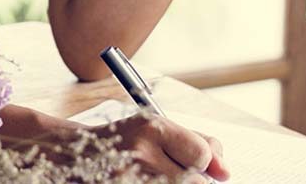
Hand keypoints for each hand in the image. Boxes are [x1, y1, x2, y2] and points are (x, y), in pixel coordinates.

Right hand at [91, 112, 230, 181]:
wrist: (80, 152)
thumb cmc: (128, 140)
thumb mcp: (159, 129)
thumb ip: (198, 143)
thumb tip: (225, 172)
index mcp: (151, 127)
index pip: (201, 155)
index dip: (199, 161)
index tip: (188, 160)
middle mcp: (140, 152)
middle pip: (195, 181)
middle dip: (189, 178)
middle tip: (168, 170)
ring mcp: (129, 177)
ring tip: (155, 176)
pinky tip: (147, 180)